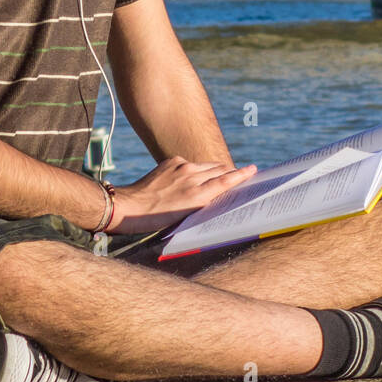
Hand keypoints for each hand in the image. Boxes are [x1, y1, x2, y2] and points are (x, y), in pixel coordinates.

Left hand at [106, 156, 257, 234]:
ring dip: (215, 170)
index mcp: (196, 196)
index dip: (241, 175)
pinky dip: (196, 169)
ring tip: (221, 174)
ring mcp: (181, 167)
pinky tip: (192, 177)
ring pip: (206, 165)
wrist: (128, 206)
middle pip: (219, 170)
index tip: (253, 169)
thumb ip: (201, 203)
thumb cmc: (156, 220)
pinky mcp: (171, 162)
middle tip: (241, 174)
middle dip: (230, 172)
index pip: (225, 181)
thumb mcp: (183, 217)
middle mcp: (191, 178)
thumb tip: (214, 194)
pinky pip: (191, 163)